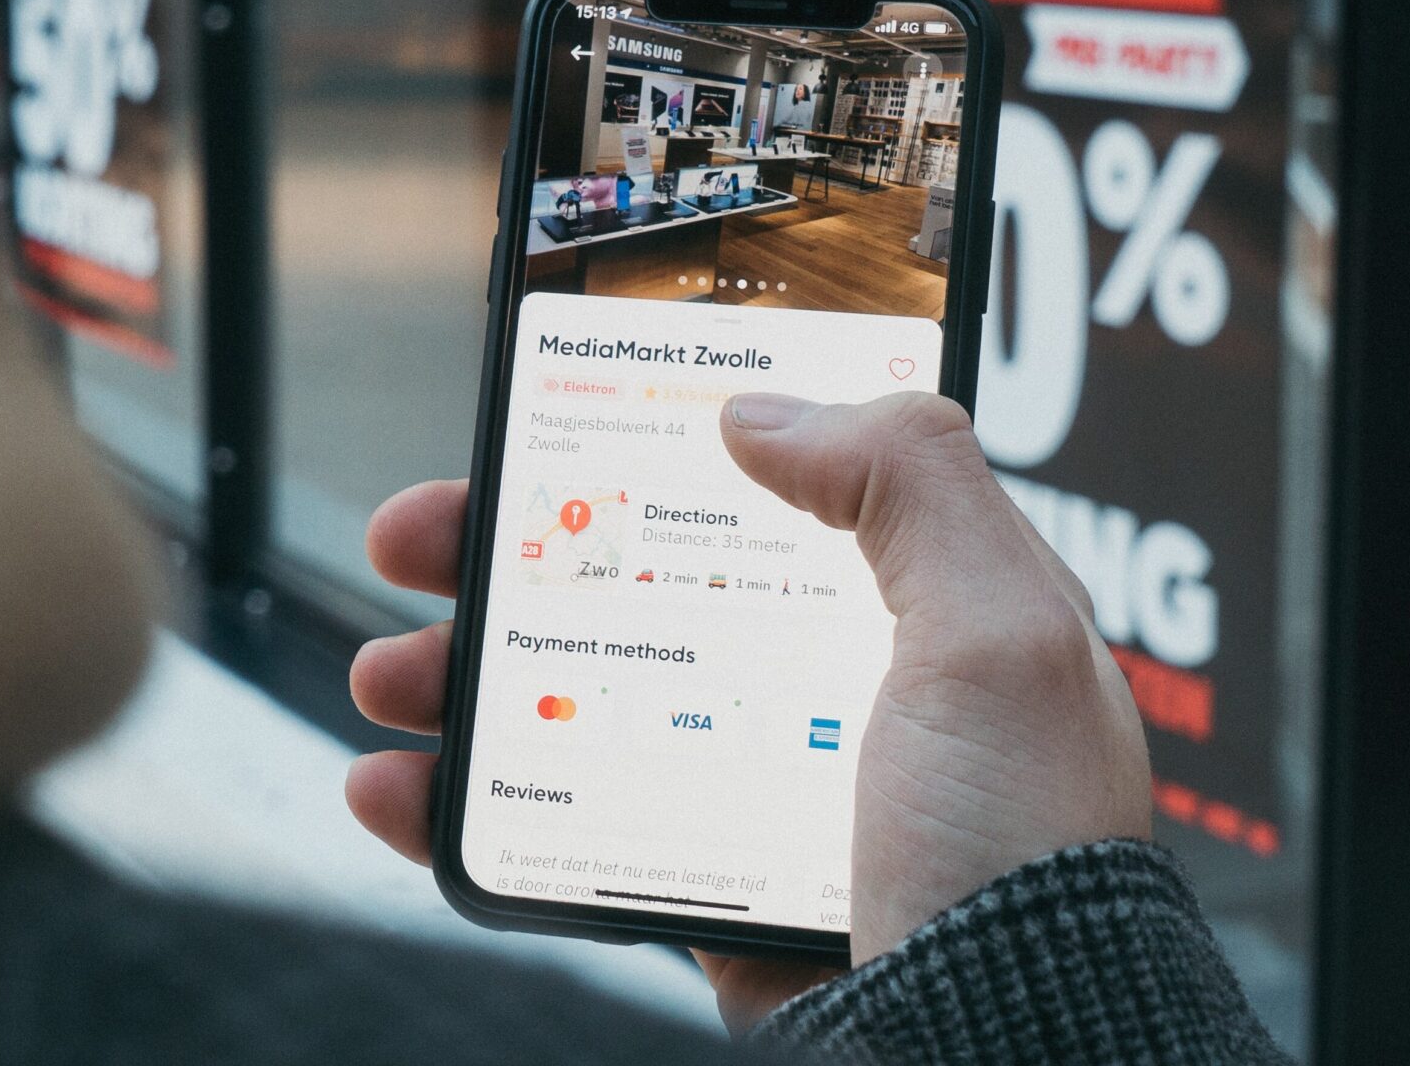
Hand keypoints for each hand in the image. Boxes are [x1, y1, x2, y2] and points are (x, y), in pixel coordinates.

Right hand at [344, 392, 1151, 1032]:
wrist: (987, 1055)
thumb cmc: (1020, 856)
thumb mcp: (999, 634)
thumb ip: (908, 482)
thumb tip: (764, 408)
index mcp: (915, 605)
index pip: (774, 481)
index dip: (656, 440)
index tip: (555, 413)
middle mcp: (831, 683)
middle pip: (643, 579)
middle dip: (515, 551)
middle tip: (421, 535)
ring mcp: (757, 785)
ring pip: (581, 697)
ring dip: (463, 674)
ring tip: (388, 674)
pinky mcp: (702, 881)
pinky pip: (562, 824)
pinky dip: (467, 805)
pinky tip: (402, 789)